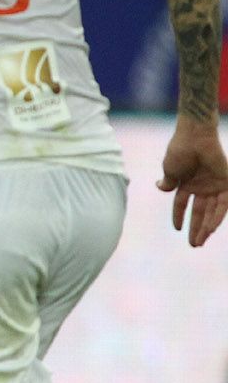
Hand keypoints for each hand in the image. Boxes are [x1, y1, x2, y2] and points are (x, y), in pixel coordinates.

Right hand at [157, 116, 227, 246]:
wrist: (195, 136)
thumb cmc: (180, 150)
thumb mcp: (170, 170)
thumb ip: (168, 182)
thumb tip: (161, 188)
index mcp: (186, 183)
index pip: (182, 204)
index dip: (178, 216)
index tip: (176, 228)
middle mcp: (201, 186)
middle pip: (200, 212)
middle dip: (196, 229)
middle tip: (194, 245)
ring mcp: (214, 185)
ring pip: (212, 212)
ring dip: (207, 228)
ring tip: (201, 241)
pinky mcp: (225, 183)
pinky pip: (223, 205)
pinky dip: (217, 217)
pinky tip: (210, 229)